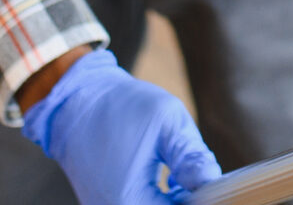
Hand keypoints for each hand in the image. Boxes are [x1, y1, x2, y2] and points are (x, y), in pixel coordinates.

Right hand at [21, 49, 221, 204]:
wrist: (74, 99)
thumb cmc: (120, 106)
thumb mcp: (166, 120)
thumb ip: (191, 156)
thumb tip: (213, 183)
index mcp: (131, 200)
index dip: (203, 199)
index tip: (219, 188)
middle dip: (189, 198)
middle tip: (204, 178)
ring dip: (176, 199)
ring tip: (188, 176)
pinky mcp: (104, 203)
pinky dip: (160, 198)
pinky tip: (173, 180)